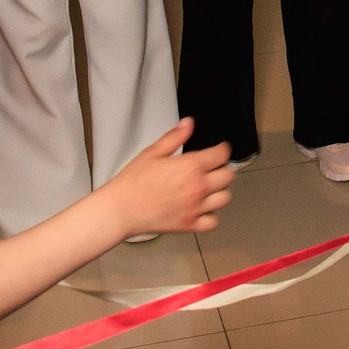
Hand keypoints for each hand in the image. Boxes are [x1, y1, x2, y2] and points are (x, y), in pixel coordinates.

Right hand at [99, 119, 235, 236]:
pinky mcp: (189, 225)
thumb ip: (175, 136)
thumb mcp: (153, 152)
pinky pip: (213, 222)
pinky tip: (202, 209)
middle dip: (223, 169)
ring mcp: (195, 207)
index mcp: (190, 166)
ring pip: (224, 198)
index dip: (222, 149)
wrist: (120, 209)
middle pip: (228, 176)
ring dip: (219, 191)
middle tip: (214, 168)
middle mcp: (198, 187)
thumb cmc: (133, 182)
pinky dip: (211, 216)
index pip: (221, 154)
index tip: (219, 150)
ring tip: (209, 188)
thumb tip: (189, 123)